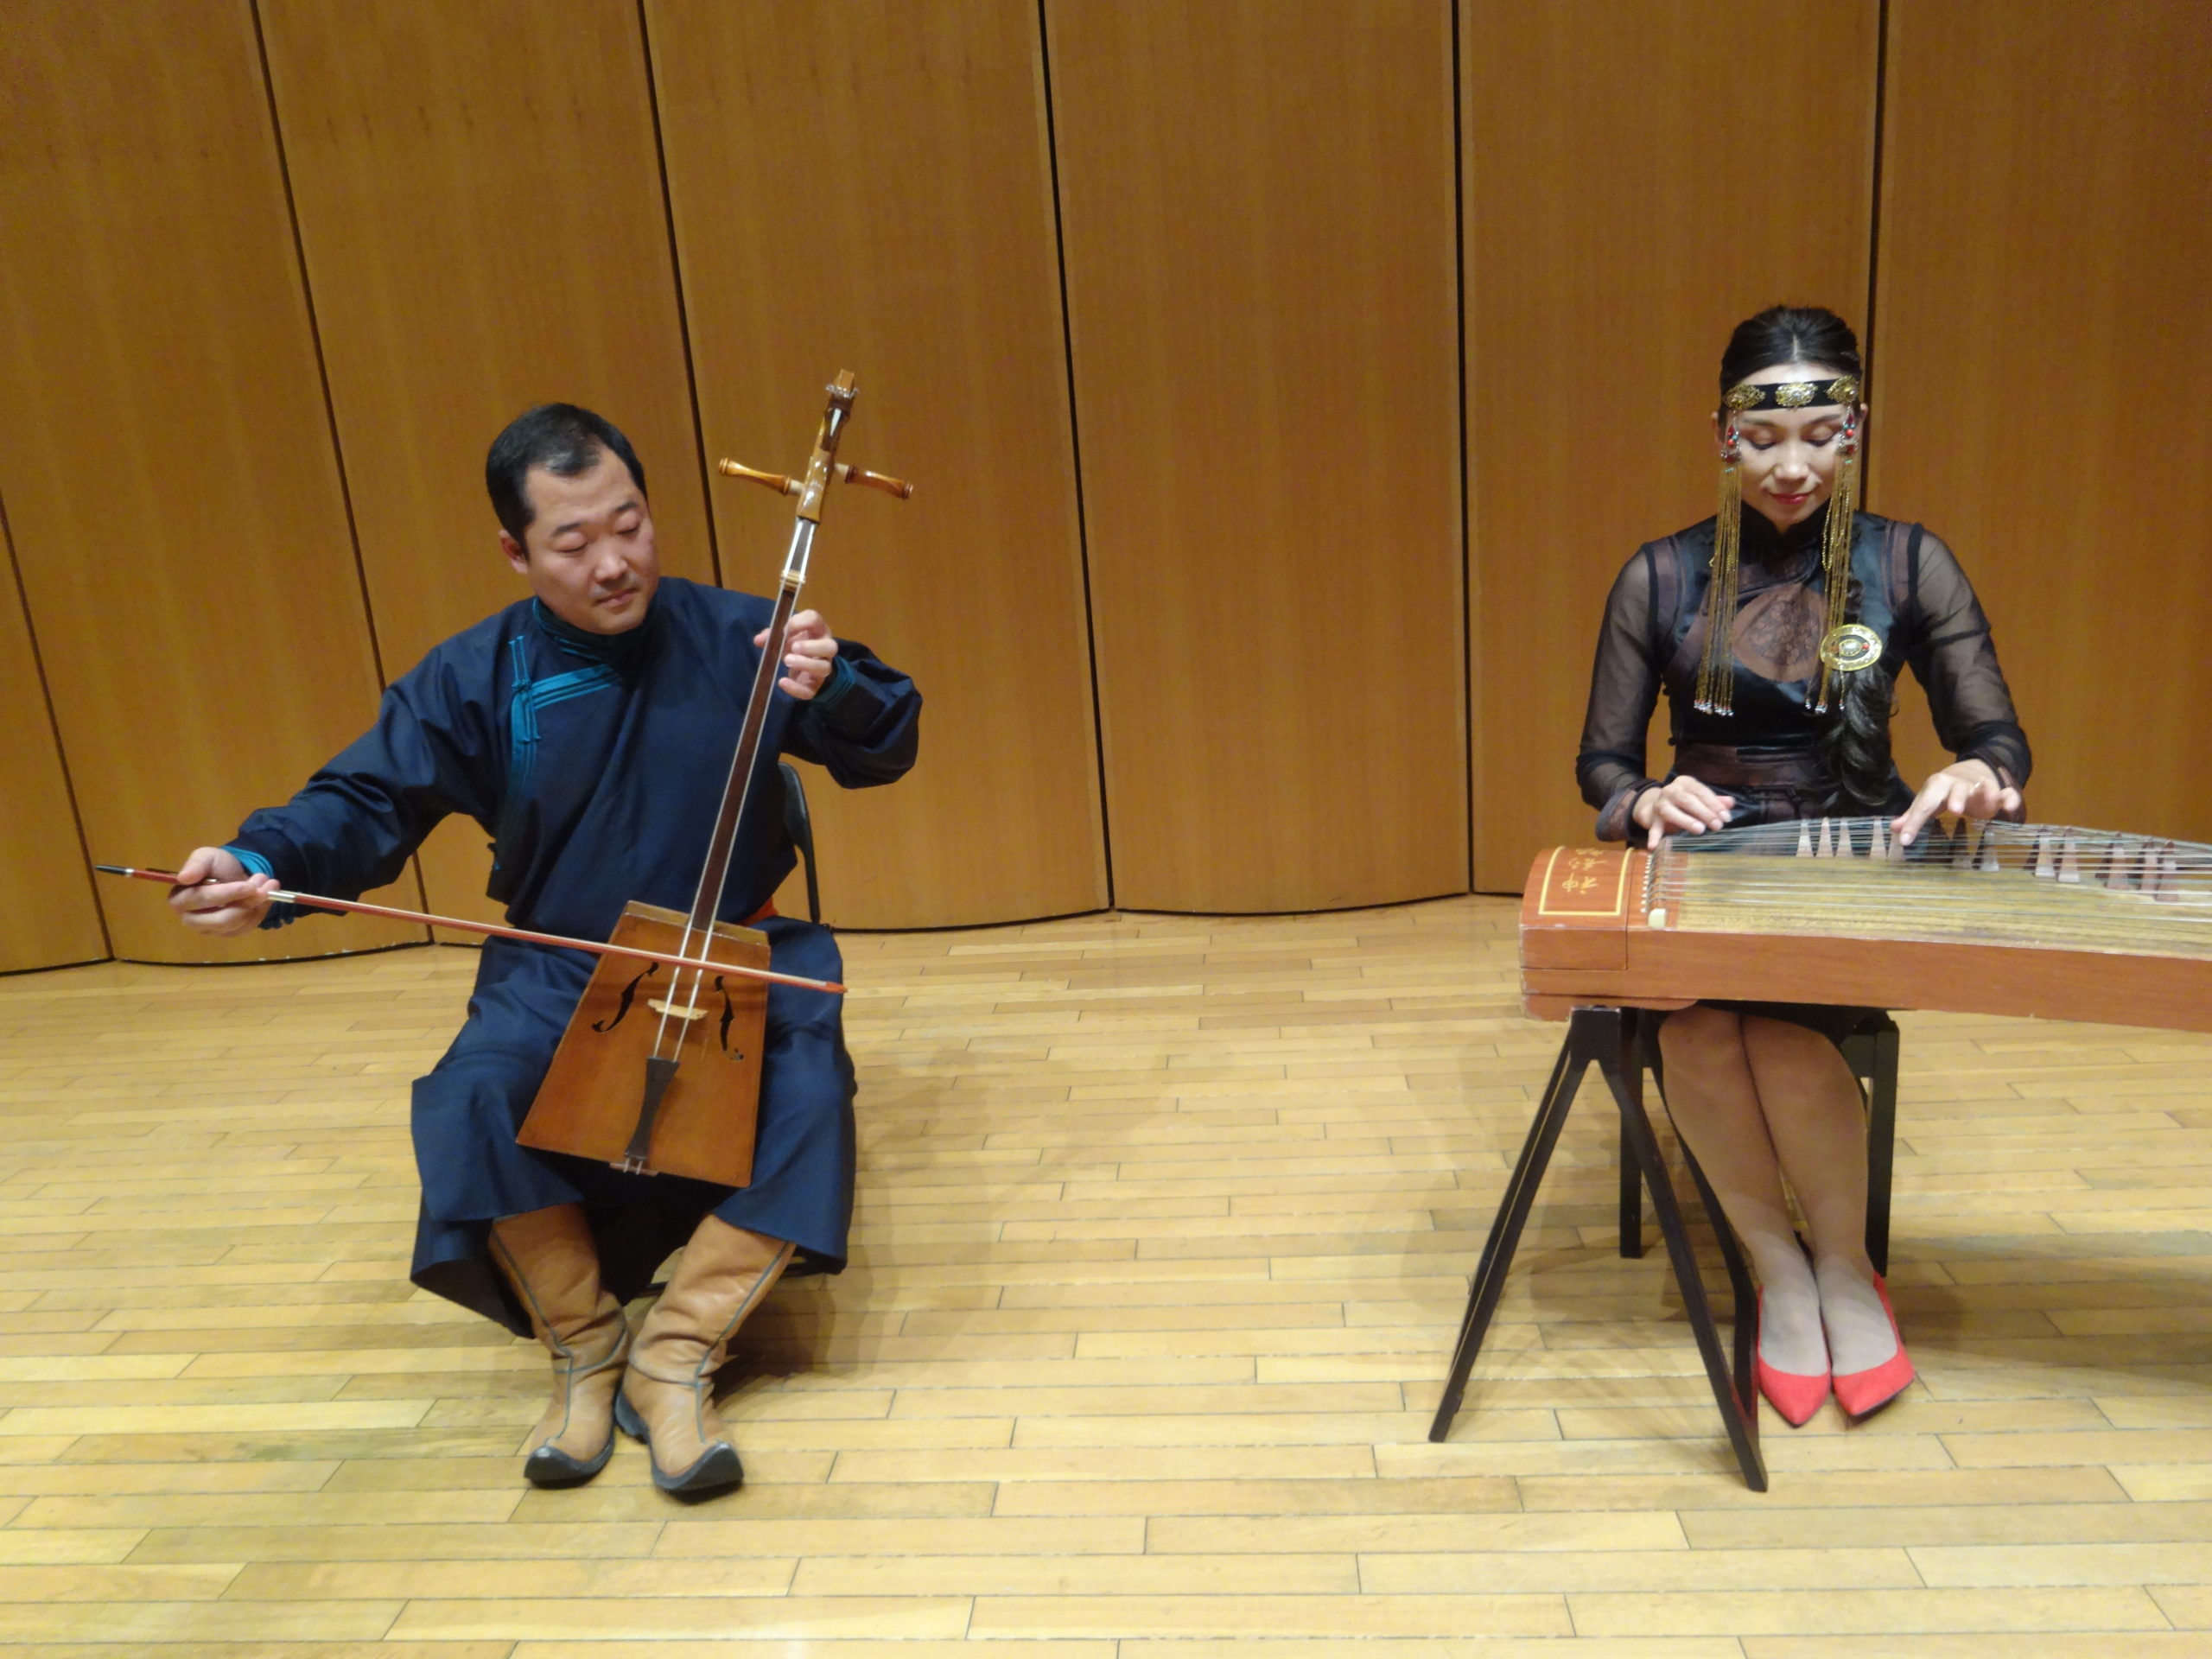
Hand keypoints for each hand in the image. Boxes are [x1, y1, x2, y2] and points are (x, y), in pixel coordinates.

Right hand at [168, 846, 278, 936]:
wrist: (233, 874)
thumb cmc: (215, 866)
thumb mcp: (206, 856)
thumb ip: (196, 864)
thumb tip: (184, 877)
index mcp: (179, 900)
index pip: (203, 900)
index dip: (228, 893)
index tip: (249, 885)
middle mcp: (191, 919)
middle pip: (222, 920)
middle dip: (247, 902)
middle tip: (264, 885)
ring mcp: (210, 929)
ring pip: (237, 924)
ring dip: (257, 904)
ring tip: (266, 885)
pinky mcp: (228, 933)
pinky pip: (248, 927)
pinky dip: (260, 911)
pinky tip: (263, 898)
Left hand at [754, 609, 838, 699]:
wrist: (804, 667)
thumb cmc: (795, 643)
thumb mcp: (785, 636)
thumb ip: (772, 635)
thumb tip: (759, 640)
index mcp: (817, 630)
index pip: (815, 620)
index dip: (801, 622)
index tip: (786, 629)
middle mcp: (825, 648)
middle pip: (831, 646)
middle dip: (811, 647)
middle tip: (793, 648)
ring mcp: (823, 667)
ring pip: (824, 668)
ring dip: (806, 664)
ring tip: (787, 660)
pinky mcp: (814, 685)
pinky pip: (810, 690)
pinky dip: (796, 688)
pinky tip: (782, 682)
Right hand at [1632, 777, 1735, 848]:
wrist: (1654, 807)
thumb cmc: (1683, 803)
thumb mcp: (1699, 798)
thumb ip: (1714, 801)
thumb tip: (1731, 803)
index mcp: (1684, 783)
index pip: (1701, 791)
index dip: (1714, 804)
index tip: (1726, 818)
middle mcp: (1670, 790)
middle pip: (1687, 800)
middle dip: (1704, 812)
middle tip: (1717, 826)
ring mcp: (1659, 805)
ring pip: (1670, 811)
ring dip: (1686, 820)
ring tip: (1700, 830)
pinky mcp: (1653, 820)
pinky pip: (1654, 829)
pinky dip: (1653, 837)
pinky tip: (1653, 847)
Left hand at [1893, 760, 2021, 846]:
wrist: (1970, 772)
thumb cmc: (1944, 793)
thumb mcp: (1928, 801)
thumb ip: (1913, 815)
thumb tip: (1894, 829)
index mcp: (1937, 787)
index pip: (1924, 805)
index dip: (1913, 822)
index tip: (1905, 840)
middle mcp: (1958, 785)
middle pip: (1956, 789)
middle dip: (1956, 798)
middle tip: (1954, 810)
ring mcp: (1980, 787)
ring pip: (1983, 787)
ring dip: (1986, 792)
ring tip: (1990, 800)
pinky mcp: (1998, 793)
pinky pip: (2006, 794)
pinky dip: (2009, 798)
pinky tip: (2010, 807)